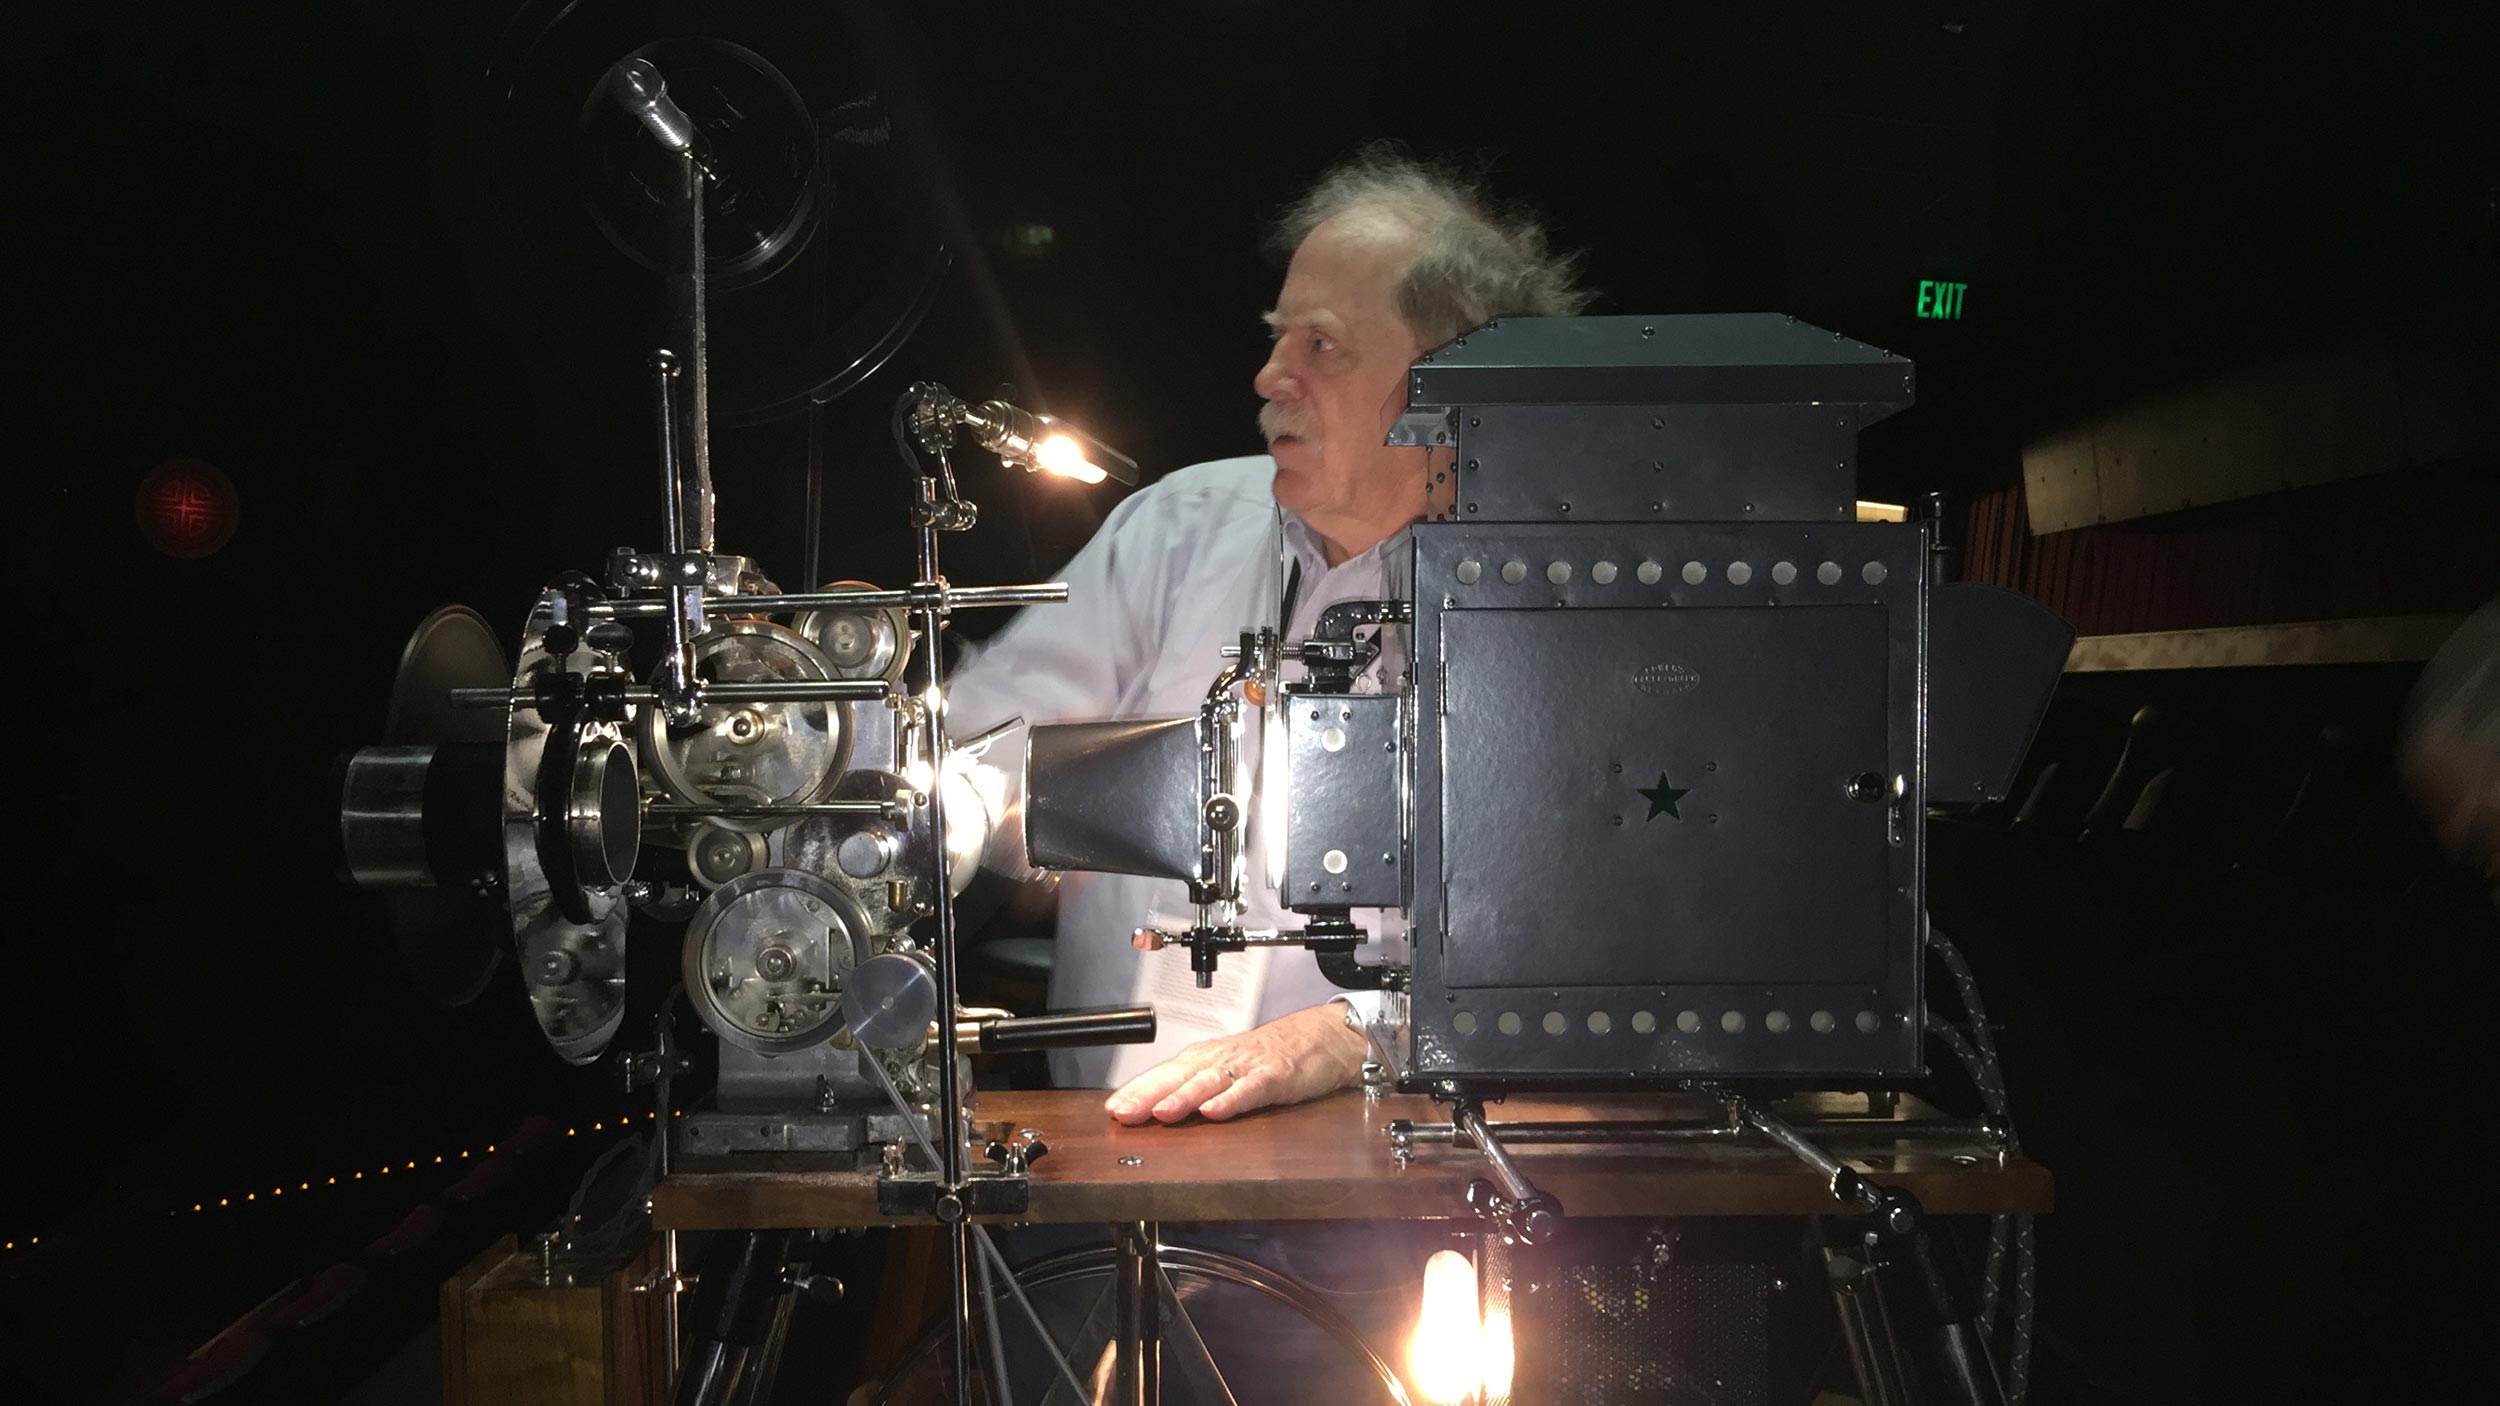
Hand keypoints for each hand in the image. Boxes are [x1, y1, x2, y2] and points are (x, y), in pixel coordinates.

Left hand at [1104, 1003, 1367, 1124]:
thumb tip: (1152, 1112)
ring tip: (1161, 1113)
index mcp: (1204, 1060)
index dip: (1137, 1092)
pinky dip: (1231, 1099)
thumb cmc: (1269, 1057)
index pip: (1164, 1075)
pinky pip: (1250, 1089)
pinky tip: (1214, 1111)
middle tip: (1124, 1113)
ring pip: (1209, 1081)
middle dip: (1148, 1095)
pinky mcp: (1275, 1075)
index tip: (1112, 1110)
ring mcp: (1247, 1066)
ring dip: (1184, 1097)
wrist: (1320, 1037)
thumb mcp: (1226, 1071)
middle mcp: (1220, 1059)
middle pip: (1179, 1076)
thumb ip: (1193, 1090)